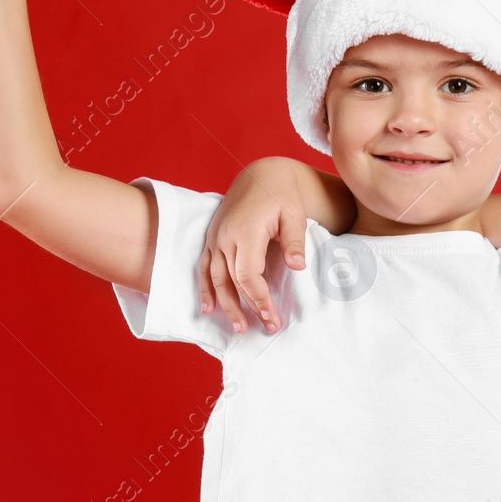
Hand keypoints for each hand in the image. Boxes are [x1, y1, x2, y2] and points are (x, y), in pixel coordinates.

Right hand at [197, 158, 313, 334]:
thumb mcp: (294, 215)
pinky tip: (208, 308)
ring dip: (225, 304)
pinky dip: (204, 288)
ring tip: (239, 327)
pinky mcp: (212, 237)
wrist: (262, 174)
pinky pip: (203, 267)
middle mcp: (225, 237)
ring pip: (215, 278)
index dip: (259, 299)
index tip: (273, 317)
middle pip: (232, 281)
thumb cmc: (282, 195)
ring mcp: (215, 237)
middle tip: (265, 328)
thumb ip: (294, 241)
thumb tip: (297, 267)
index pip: (248, 275)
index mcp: (246, 232)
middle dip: (247, 308)